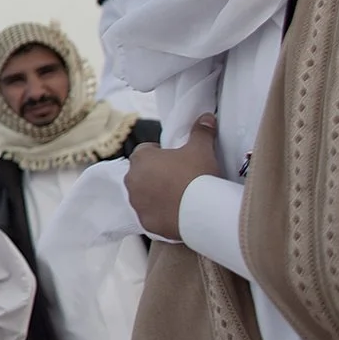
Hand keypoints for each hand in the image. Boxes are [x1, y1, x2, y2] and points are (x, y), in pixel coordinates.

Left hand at [125, 114, 220, 239]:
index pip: (146, 151)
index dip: (160, 154)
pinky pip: (150, 216)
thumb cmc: (198, 175)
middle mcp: (132, 180)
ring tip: (177, 197)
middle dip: (155, 175)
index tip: (175, 160)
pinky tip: (175, 213)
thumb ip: (201, 131)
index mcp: (141, 158)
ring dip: (154, 195)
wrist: (203, 211)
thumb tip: (206, 117)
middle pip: (142, 174)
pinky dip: (159, 214)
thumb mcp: (201, 149)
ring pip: (143, 196)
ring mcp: (136, 203)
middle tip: (177, 179)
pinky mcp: (145, 222)